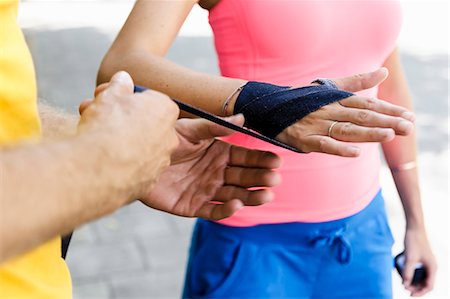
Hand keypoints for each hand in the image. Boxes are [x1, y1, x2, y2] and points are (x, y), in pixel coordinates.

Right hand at [78, 71, 179, 200]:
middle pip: (143, 124)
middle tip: (94, 118)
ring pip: (138, 147)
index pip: (148, 100)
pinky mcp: (149, 183)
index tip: (106, 100)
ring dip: (120, 143)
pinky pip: (134, 169)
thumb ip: (119, 86)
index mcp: (165, 110)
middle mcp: (169, 137)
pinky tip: (102, 162)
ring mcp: (160, 162)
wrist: (99, 169)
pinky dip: (121, 165)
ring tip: (93, 141)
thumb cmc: (107, 126)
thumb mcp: (109, 96)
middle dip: (120, 120)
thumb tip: (123, 78)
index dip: (124, 100)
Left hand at [140, 114, 281, 219]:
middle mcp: (216, 173)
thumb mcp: (192, 130)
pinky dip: (226, 210)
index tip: (277, 160)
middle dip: (260, 178)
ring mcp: (206, 190)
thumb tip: (243, 118)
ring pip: (234, 195)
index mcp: (219, 153)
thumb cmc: (165, 138)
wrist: (136, 155)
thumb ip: (216, 127)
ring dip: (250, 196)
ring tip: (266, 195)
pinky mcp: (192, 206)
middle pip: (243, 178)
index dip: (261, 160)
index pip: (246, 158)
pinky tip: (237, 204)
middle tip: (274, 178)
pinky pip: (213, 210)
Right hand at [276, 68, 414, 156]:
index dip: (388, 110)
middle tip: (409, 127)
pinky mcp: (302, 139)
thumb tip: (382, 72)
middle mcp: (327, 110)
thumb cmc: (300, 100)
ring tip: (389, 136)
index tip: (409, 116)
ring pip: (345, 129)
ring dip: (367, 133)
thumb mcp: (328, 88)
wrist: (267, 106)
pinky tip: (355, 153)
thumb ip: (356, 82)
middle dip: (386, 122)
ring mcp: (315, 124)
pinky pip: (322, 144)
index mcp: (335, 99)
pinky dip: (338, 148)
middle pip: (361, 116)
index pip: (366, 104)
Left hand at [402, 227, 436, 295]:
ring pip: (422, 277)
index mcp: (432, 268)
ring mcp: (426, 262)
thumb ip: (407, 272)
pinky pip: (418, 270)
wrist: (414, 227)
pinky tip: (404, 275)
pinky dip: (412, 274)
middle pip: (426, 283)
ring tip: (404, 284)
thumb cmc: (413, 241)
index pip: (429, 286)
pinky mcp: (421, 258)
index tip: (409, 294)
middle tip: (405, 289)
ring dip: (414, 282)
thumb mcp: (409, 258)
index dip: (420, 292)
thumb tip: (405, 284)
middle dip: (416, 288)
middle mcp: (431, 266)